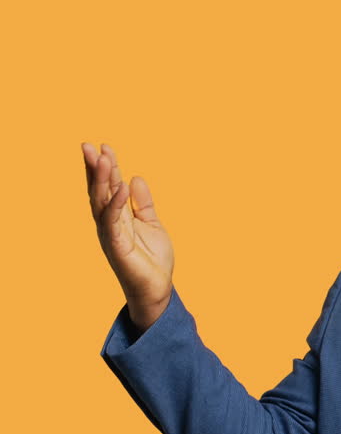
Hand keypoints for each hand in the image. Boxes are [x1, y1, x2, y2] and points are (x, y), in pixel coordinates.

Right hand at [84, 142, 174, 330]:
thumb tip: (136, 178)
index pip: (107, 188)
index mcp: (117, 217)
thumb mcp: (151, 223)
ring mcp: (110, 234)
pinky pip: (113, 221)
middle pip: (98, 191)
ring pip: (101, 202)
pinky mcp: (116, 245)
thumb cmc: (152, 259)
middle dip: (94, 168)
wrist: (157, 288)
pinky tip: (120, 187)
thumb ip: (143, 203)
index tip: (103, 147)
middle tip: (89, 145)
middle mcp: (109, 223)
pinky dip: (116, 203)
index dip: (105, 168)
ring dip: (101, 180)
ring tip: (102, 158)